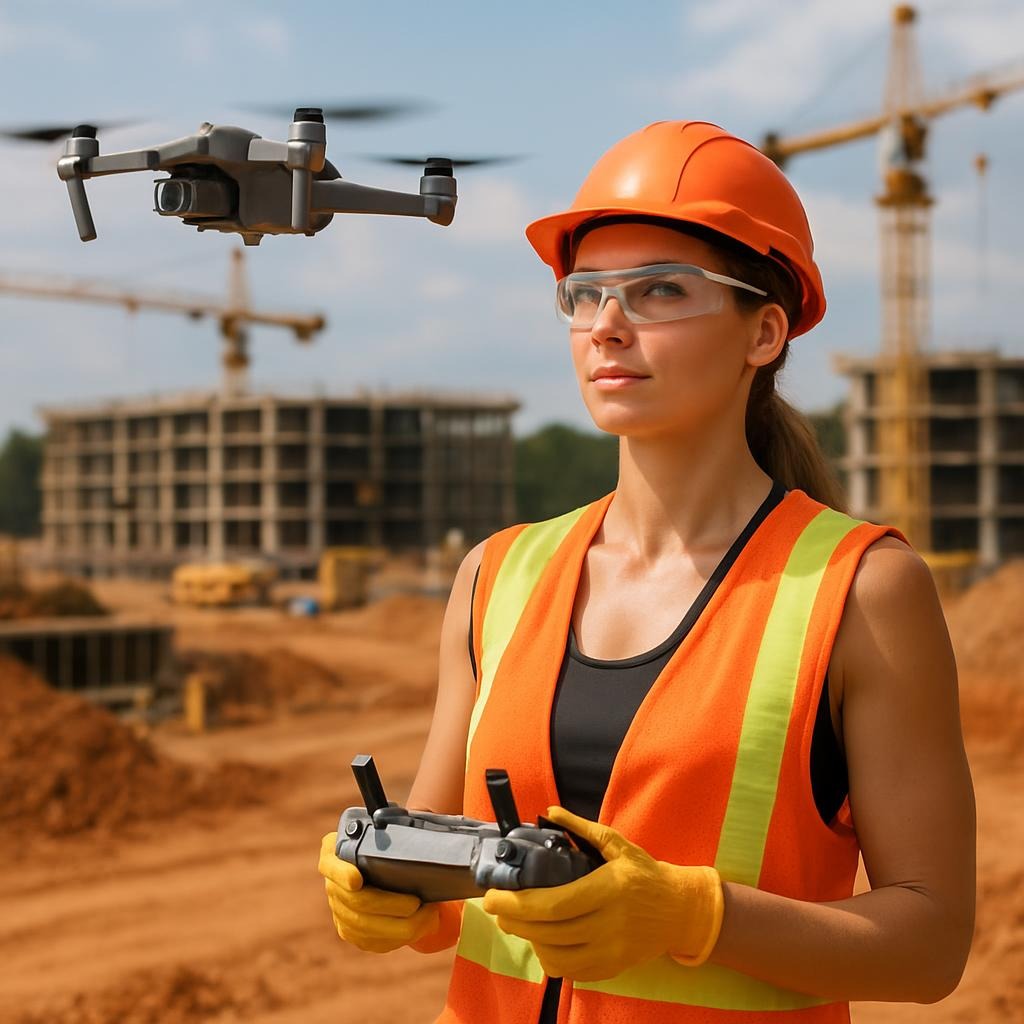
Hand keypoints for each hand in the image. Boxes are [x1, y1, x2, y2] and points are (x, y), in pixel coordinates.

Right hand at [318, 831, 441, 953]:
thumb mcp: (386, 829)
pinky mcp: (351, 932)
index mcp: (334, 854)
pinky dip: (399, 937)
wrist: (385, 867)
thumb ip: (387, 826)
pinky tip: (421, 927)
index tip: (357, 879)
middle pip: (356, 902)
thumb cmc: (389, 843)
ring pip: (366, 928)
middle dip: (390, 905)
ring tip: (429, 915)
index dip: (341, 873)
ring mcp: (339, 911)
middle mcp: (332, 885)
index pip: (330, 864)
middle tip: (417, 902)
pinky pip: (373, 942)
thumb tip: (402, 827)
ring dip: (400, 926)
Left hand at [480, 806, 722, 981]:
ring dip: (528, 940)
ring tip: (515, 923)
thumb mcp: (618, 844)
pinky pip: (571, 972)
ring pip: (556, 956)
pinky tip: (541, 941)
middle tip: (495, 910)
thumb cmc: (645, 873)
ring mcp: (611, 952)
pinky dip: (549, 959)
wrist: (681, 910)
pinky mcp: (612, 968)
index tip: (492, 898)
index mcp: (609, 890)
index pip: (554, 905)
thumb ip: (583, 829)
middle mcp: (610, 925)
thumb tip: (550, 811)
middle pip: (549, 932)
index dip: (517, 904)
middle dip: (514, 922)